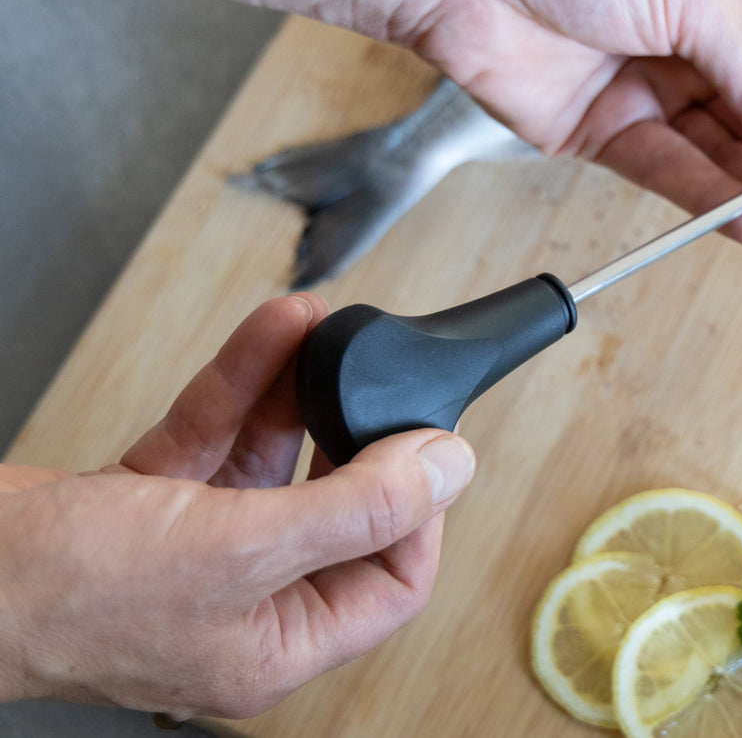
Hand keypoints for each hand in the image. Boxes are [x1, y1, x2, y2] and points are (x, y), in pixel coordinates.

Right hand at [0, 296, 475, 718]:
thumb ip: (354, 507)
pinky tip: (275, 331)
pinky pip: (218, 435)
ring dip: (299, 391)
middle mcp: (241, 602)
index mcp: (275, 644)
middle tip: (380, 387)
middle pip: (337, 513)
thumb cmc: (59, 596)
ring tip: (325, 333)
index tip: (428, 447)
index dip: (421, 511)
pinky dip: (244, 383)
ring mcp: (193, 551)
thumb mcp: (238, 550)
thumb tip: (449, 469)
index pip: (393, 581)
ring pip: (274, 462)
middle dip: (358, 438)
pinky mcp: (150, 503)